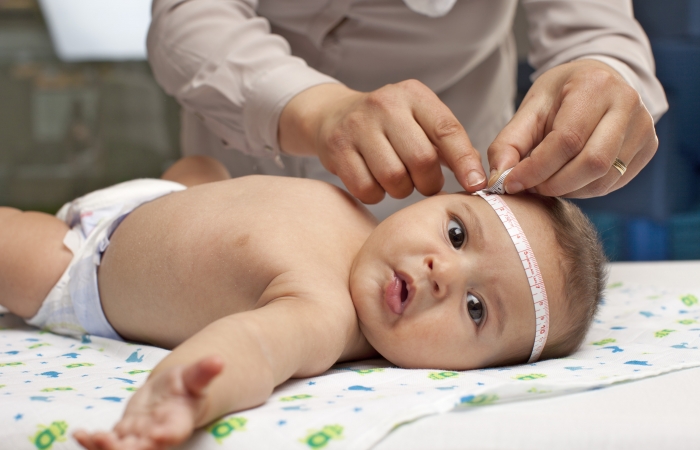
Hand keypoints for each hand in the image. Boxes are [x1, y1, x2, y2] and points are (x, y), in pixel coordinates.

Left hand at [74, 356, 222, 449]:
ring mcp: (139, 438)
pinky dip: (92, 442)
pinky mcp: (123, 435)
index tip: (156, 435)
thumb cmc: (188, 385)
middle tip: (108, 441)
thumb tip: (219, 360)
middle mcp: (158, 437)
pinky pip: (107, 443)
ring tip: (92, 436)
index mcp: (178, 423)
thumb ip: (204, 371)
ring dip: (105, 448)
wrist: (174, 395)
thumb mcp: (196, 376)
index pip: (173, 433)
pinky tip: (80, 433)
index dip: (164, 436)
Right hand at [279, 81, 486, 203]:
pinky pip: (366, 189)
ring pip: (394, 178)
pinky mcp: (337, 148)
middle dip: (428, 182)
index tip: (476, 184)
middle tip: (424, 183)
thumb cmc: (389, 126)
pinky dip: (376, 194)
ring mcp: (358, 125)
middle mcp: (385, 105)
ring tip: (398, 180)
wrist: (333, 115)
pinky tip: (375, 181)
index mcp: (414, 95)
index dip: (465, 161)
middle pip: (421, 160)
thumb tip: (478, 178)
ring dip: (401, 190)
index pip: (447, 130)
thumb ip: (449, 144)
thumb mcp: (420, 120)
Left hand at [487, 59, 658, 197]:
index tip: (511, 183)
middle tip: (530, 186)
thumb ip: (508, 143)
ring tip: (546, 181)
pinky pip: (613, 182)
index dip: (536, 169)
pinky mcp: (648, 146)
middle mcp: (627, 103)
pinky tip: (568, 178)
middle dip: (553, 184)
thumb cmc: (561, 95)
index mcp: (595, 86)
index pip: (566, 140)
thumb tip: (497, 179)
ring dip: (568, 189)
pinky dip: (584, 189)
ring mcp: (643, 126)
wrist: (598, 82)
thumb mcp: (530, 109)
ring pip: (604, 178)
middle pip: (591, 163)